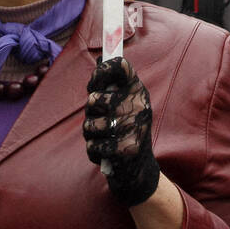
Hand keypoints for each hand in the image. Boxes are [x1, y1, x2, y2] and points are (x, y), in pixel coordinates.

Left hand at [82, 57, 159, 207]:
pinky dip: (94, 152)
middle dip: (90, 112)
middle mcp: (138, 106)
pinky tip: (106, 154)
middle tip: (101, 120)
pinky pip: (91, 145)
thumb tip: (100, 57)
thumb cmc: (127, 131)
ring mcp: (131, 127)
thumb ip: (113, 85)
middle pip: (94, 99)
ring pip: (89, 124)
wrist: (140, 171)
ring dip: (91, 134)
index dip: (101, 71)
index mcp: (138, 91)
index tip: (94, 83)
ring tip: (105, 139)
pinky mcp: (124, 150)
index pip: (120, 66)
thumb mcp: (126, 104)